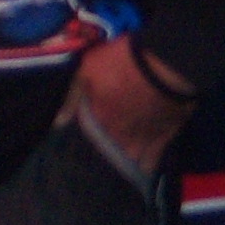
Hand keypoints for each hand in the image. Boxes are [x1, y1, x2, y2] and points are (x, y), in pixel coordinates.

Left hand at [57, 35, 189, 177]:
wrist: (165, 64)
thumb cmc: (123, 61)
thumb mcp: (88, 67)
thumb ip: (73, 95)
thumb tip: (60, 122)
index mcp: (97, 117)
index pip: (90, 131)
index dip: (97, 124)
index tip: (104, 116)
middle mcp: (116, 134)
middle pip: (111, 143)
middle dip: (114, 137)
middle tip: (123, 123)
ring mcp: (139, 140)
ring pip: (129, 155)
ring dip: (130, 150)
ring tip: (135, 140)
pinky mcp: (162, 141)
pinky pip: (150, 163)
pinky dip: (147, 163)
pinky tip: (147, 160)